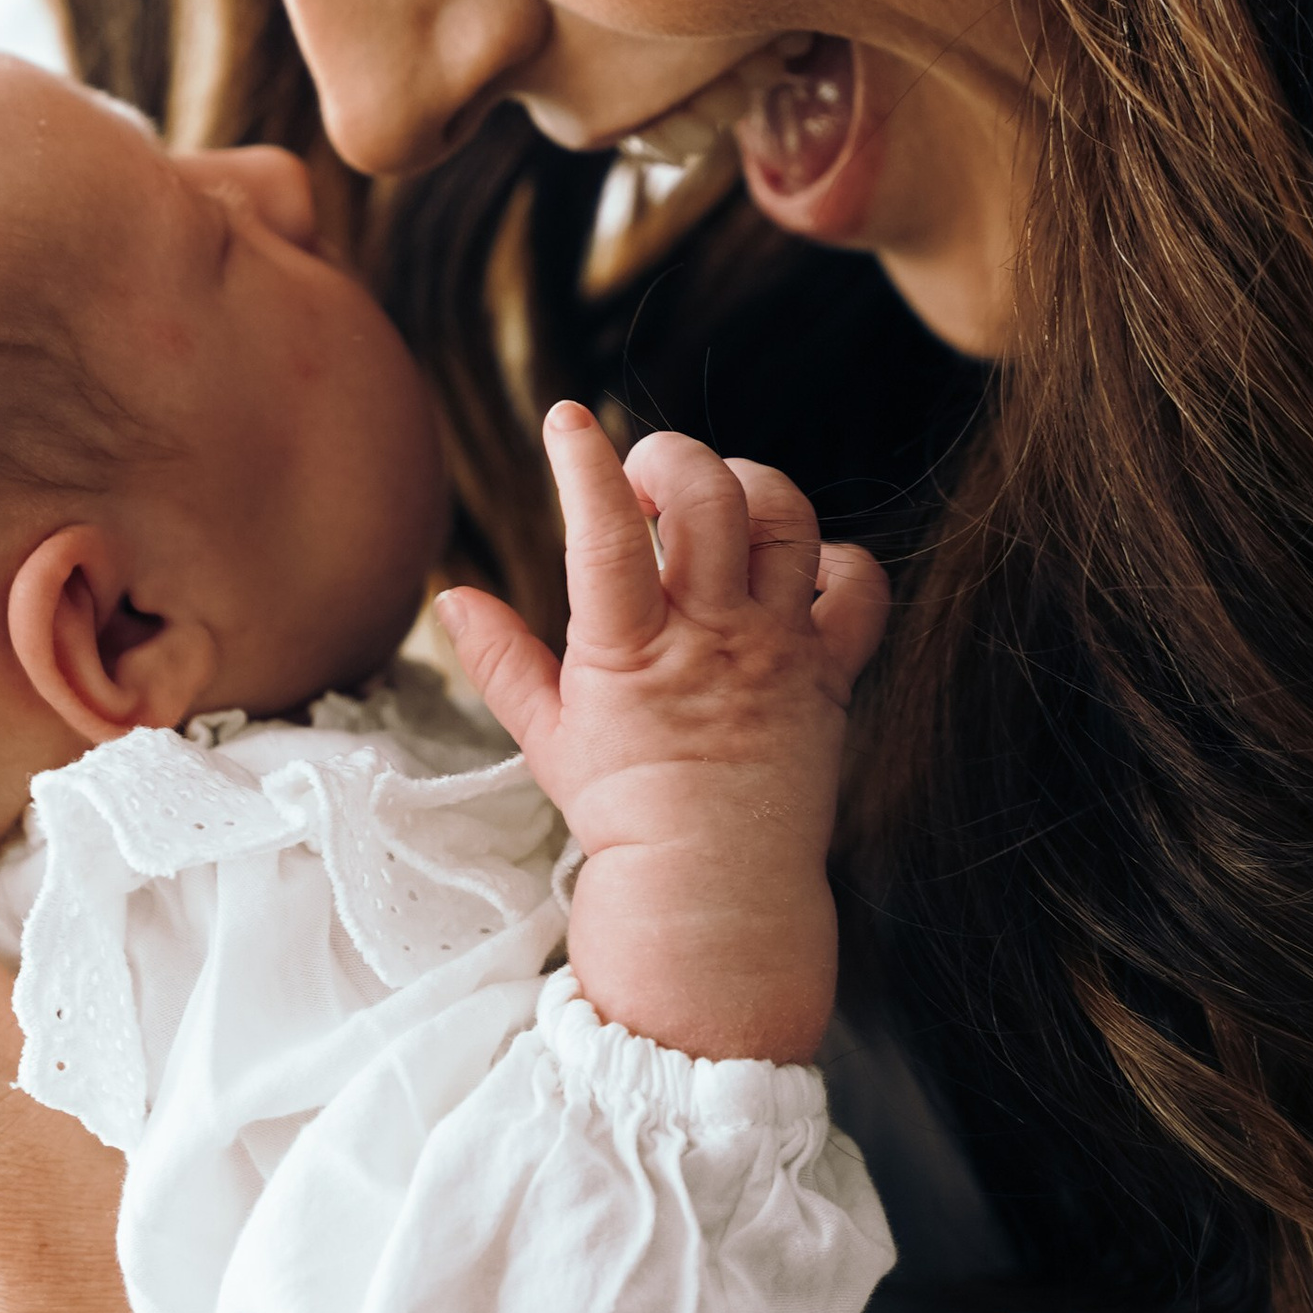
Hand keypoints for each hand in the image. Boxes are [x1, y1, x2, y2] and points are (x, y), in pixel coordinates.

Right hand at [438, 408, 888, 1062]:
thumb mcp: (547, 738)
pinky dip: (834, 563)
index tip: (566, 419)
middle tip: (643, 480)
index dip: (584, 462)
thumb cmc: (625, 815)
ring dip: (749, 487)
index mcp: (630, 653)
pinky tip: (794, 573)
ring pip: (787, 519)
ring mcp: (779, 650)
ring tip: (715, 505)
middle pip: (709, 497)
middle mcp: (711, 638)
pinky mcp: (831, 672)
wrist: (716, 893)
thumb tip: (453, 598)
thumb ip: (501, 661)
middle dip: (671, 457)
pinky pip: (859, 586)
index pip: (606, 531)